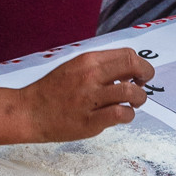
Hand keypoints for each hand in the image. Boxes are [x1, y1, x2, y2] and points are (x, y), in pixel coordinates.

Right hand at [20, 48, 153, 140]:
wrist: (29, 111)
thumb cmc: (51, 90)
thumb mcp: (73, 67)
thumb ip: (98, 67)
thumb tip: (126, 71)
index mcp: (87, 61)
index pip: (127, 54)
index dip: (140, 64)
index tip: (139, 74)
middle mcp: (91, 76)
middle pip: (134, 66)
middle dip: (146, 76)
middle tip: (142, 86)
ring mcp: (91, 99)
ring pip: (132, 93)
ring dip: (139, 99)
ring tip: (132, 103)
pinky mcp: (90, 121)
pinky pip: (121, 114)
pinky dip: (128, 115)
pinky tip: (120, 116)